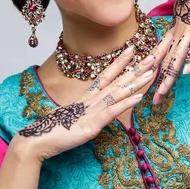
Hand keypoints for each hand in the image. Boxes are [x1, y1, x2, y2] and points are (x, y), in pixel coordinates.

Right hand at [12, 43, 167, 162]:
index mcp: (87, 97)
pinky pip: (112, 111)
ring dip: (136, 82)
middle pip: (117, 81)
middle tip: (152, 56)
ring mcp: (92, 111)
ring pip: (118, 93)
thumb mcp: (74, 117)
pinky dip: (126, 103)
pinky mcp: (92, 125)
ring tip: (151, 72)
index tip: (132, 49)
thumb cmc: (53, 129)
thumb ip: (85, 111)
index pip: (106, 75)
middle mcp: (91, 100)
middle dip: (135, 68)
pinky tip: (139, 97)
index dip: (120, 62)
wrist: (37, 139)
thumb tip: (94, 110)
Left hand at [153, 0, 189, 103]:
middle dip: (159, 83)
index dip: (156, 72)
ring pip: (176, 56)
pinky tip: (184, 71)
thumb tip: (182, 36)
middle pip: (167, 61)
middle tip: (152, 101)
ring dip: (169, 76)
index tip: (149, 88)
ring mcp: (189, 28)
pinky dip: (189, 58)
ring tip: (162, 92)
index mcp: (175, 29)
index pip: (163, 55)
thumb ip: (187, 26)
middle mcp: (179, 31)